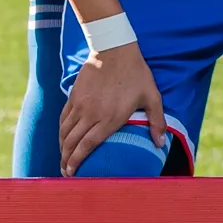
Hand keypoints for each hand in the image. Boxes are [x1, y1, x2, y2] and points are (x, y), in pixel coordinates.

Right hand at [61, 40, 169, 175]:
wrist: (114, 49)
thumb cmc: (136, 73)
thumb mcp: (152, 96)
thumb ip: (157, 121)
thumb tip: (161, 143)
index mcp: (109, 118)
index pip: (87, 146)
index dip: (77, 162)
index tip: (73, 173)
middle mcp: (91, 114)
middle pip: (72, 143)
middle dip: (66, 161)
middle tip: (66, 173)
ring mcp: (80, 105)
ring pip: (65, 132)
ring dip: (62, 148)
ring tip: (63, 160)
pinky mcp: (74, 96)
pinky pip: (63, 118)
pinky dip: (61, 132)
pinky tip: (63, 138)